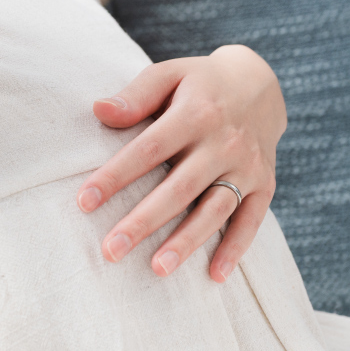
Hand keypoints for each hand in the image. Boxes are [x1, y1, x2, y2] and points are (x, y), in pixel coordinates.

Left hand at [77, 45, 286, 281]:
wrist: (260, 84)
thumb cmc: (199, 83)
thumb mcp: (169, 74)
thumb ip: (136, 95)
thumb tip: (98, 110)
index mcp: (196, 112)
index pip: (148, 149)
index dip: (115, 176)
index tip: (84, 202)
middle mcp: (225, 142)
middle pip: (179, 189)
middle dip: (144, 222)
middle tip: (111, 250)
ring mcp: (248, 166)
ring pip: (215, 210)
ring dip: (186, 242)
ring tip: (157, 269)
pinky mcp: (265, 184)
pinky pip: (251, 220)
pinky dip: (236, 249)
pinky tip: (214, 276)